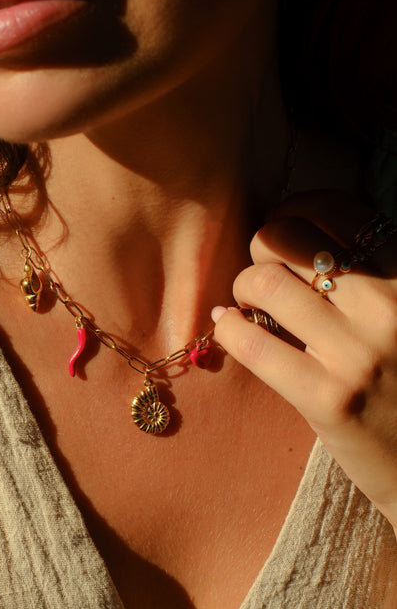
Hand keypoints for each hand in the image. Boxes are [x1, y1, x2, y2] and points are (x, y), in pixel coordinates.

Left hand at [213, 191, 396, 531]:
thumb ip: (371, 277)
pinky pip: (254, 346)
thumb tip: (301, 234)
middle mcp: (389, 308)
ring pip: (266, 284)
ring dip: (243, 287)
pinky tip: (228, 328)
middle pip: (290, 240)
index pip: (339, 209)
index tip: (285, 228)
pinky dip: (230, 329)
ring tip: (246, 304)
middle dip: (261, 247)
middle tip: (262, 272)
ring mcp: (358, 355)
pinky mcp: (328, 400)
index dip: (296, 209)